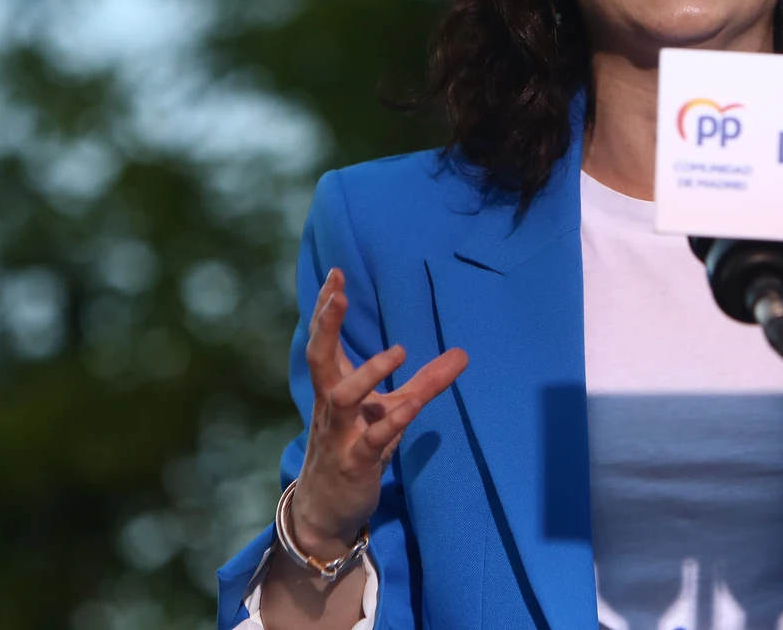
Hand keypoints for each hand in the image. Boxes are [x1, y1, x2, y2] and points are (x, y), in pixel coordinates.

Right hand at [289, 267, 467, 555]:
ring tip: (398, 351)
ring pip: (341, 399)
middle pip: (319, 360)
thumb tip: (463, 353)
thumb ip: (426, 383)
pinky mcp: (354, 464)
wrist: (328, 509)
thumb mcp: (394, 411)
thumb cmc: (358, 448)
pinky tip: (410, 407)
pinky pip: (369, 442)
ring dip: (368, 373)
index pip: (324, 341)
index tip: (335, 275)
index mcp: (334, 388)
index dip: (326, 309)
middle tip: (337, 295)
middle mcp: (330, 407)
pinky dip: (391, 424)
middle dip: (326, 326)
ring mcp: (339, 435)